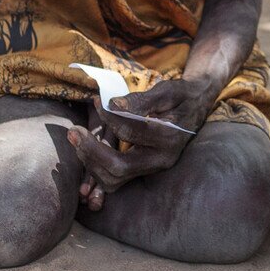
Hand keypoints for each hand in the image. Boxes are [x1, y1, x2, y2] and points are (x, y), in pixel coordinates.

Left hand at [65, 77, 212, 210]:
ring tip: (76, 139)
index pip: (132, 132)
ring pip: (113, 179)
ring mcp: (152, 169)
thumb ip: (142, 99)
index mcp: (170, 138)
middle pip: (119, 166)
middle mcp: (161, 160)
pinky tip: (84, 152)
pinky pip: (114, 180)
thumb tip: (112, 104)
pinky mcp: (142, 171)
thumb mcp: (167, 91)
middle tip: (73, 131)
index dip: (110, 117)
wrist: (196, 108)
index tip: (96, 101)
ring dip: (90, 162)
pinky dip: (96, 170)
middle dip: (91, 151)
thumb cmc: (181, 96)